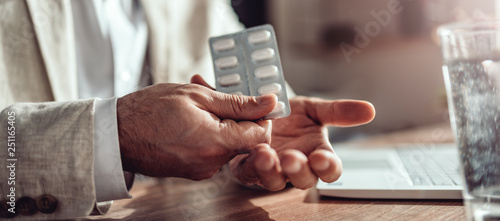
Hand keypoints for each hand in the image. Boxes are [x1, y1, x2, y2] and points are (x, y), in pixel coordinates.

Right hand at [116, 83, 276, 179]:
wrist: (115, 135)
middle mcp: (212, 163)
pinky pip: (213, 151)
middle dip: (237, 116)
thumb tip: (269, 102)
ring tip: (196, 106)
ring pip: (229, 144)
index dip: (262, 116)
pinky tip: (190, 120)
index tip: (252, 101)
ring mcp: (202, 170)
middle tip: (215, 96)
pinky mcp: (194, 171)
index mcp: (216, 143)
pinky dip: (209, 134)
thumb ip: (238, 102)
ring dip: (221, 123)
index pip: (262, 135)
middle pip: (245, 140)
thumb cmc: (150, 110)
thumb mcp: (197, 96)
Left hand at [231, 96, 374, 189]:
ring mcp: (274, 169)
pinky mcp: (249, 168)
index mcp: (317, 154)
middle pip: (304, 180)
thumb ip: (339, 111)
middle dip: (299, 171)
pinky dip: (251, 165)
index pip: (330, 169)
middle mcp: (297, 167)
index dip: (328, 167)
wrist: (262, 110)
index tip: (322, 157)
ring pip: (275, 181)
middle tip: (293, 158)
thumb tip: (369, 110)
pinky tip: (252, 151)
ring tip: (266, 155)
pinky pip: (250, 173)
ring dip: (271, 171)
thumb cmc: (291, 115)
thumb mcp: (315, 109)